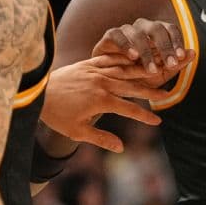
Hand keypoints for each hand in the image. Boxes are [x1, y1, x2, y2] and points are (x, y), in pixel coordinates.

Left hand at [42, 54, 190, 151]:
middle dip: (152, 90)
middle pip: (133, 86)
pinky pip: (112, 58)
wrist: (37, 91)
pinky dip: (126, 58)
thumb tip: (121, 148)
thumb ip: (101, 138)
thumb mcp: (77, 131)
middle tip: (168, 93)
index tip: (158, 122)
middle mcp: (102, 82)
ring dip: (144, 70)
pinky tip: (136, 57)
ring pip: (126, 69)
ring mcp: (97, 70)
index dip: (145, 116)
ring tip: (159, 70)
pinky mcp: (90, 62)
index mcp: (101, 100)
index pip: (129, 108)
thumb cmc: (56, 114)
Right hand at [92, 18, 194, 80]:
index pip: (171, 29)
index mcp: (158, 34)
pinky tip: (133, 57)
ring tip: (152, 68)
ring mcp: (127, 30)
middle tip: (170, 64)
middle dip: (165, 46)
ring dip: (146, 51)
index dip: (177, 41)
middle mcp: (143, 28)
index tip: (180, 57)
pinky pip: (118, 35)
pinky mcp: (110, 35)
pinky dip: (126, 45)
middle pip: (156, 28)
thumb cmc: (138, 76)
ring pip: (138, 33)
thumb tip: (193, 53)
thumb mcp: (160, 74)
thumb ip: (175, 64)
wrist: (112, 82)